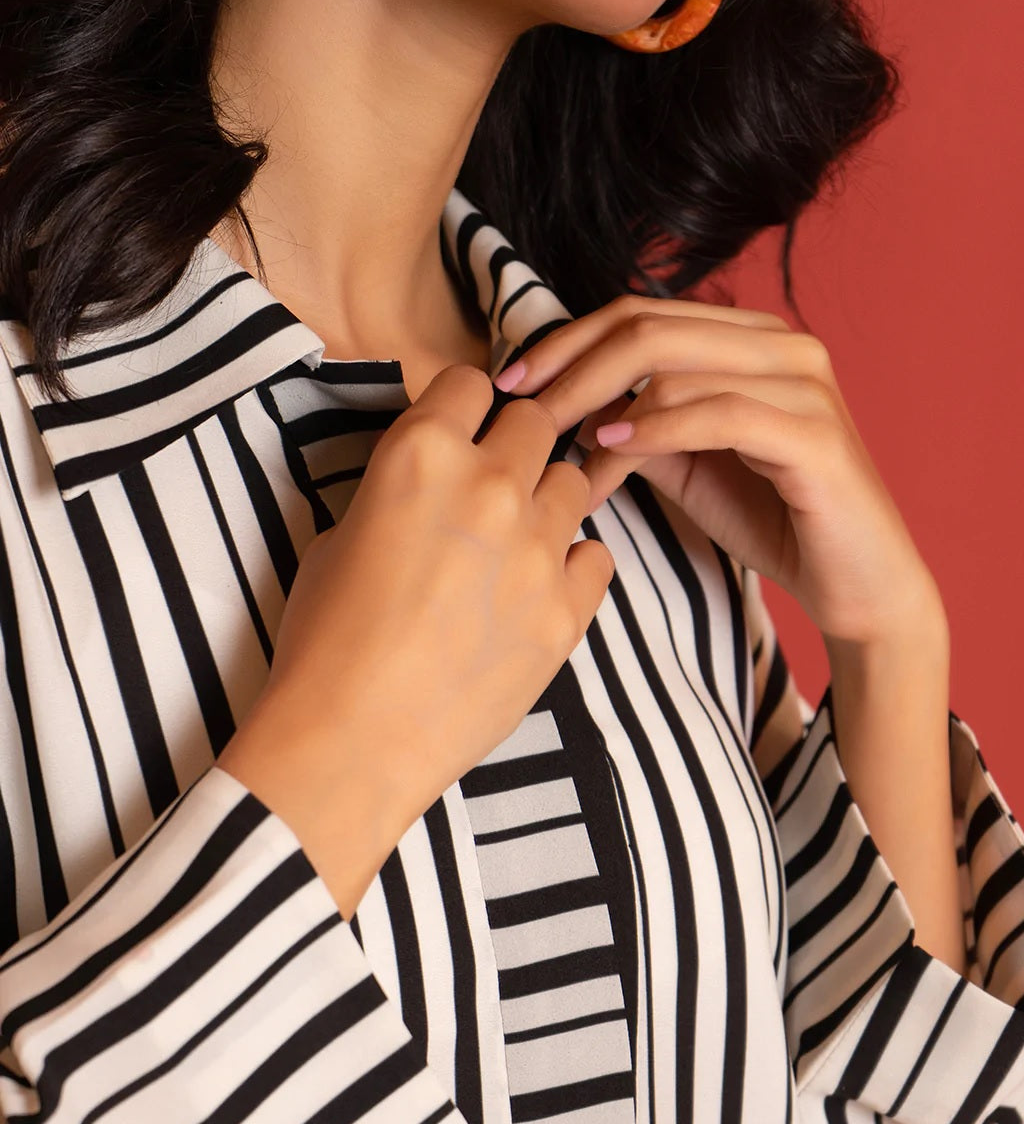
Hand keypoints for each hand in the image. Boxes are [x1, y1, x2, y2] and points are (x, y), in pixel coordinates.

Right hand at [219, 364, 612, 916]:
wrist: (352, 741)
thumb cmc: (326, 644)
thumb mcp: (336, 540)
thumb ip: (394, 493)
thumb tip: (426, 488)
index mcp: (421, 455)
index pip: (469, 382)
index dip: (463, 406)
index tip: (461, 430)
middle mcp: (490, 487)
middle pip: (535, 423)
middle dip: (515, 446)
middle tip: (491, 488)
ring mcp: (538, 550)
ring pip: (575, 484)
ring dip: (548, 502)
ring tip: (514, 544)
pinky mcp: (567, 611)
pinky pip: (597, 556)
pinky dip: (573, 566)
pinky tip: (536, 591)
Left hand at [493, 293, 940, 645]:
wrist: (856, 583)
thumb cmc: (773, 520)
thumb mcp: (687, 464)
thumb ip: (638, 425)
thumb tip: (565, 407)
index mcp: (750, 337)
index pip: (640, 312)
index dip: (567, 340)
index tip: (510, 381)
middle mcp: (782, 343)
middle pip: (648, 327)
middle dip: (569, 366)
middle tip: (519, 408)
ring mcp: (805, 381)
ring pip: (675, 366)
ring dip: (601, 406)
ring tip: (560, 448)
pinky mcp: (814, 431)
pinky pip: (716, 414)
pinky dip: (654, 430)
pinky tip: (609, 449)